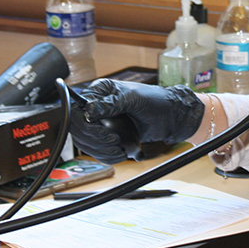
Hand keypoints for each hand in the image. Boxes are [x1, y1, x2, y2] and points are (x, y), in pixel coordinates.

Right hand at [70, 79, 203, 163]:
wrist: (170, 117)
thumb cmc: (155, 101)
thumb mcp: (134, 99)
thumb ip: (111, 103)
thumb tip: (90, 109)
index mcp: (100, 91)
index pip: (78, 109)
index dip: (85, 124)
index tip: (101, 132)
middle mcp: (97, 106)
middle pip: (79, 129)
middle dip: (95, 140)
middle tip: (113, 142)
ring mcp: (102, 122)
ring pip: (86, 142)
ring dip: (101, 150)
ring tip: (119, 149)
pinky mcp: (108, 135)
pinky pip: (97, 149)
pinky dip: (107, 156)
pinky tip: (120, 154)